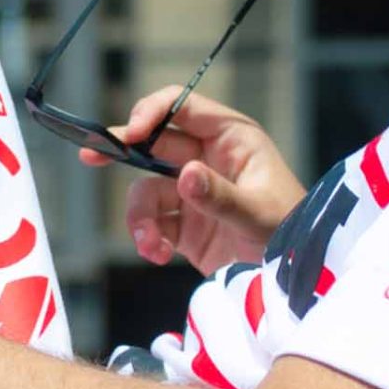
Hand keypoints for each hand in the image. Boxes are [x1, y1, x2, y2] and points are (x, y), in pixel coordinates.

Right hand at [80, 88, 306, 275]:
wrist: (297, 280)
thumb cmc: (292, 233)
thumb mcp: (259, 214)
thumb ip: (220, 196)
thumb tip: (185, 176)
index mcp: (231, 139)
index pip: (182, 107)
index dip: (152, 112)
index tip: (132, 133)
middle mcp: (207, 159)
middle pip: (153, 143)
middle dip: (123, 151)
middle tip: (91, 154)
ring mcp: (193, 192)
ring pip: (146, 189)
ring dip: (140, 216)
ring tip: (151, 245)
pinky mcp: (185, 226)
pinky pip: (151, 223)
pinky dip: (148, 239)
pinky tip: (159, 256)